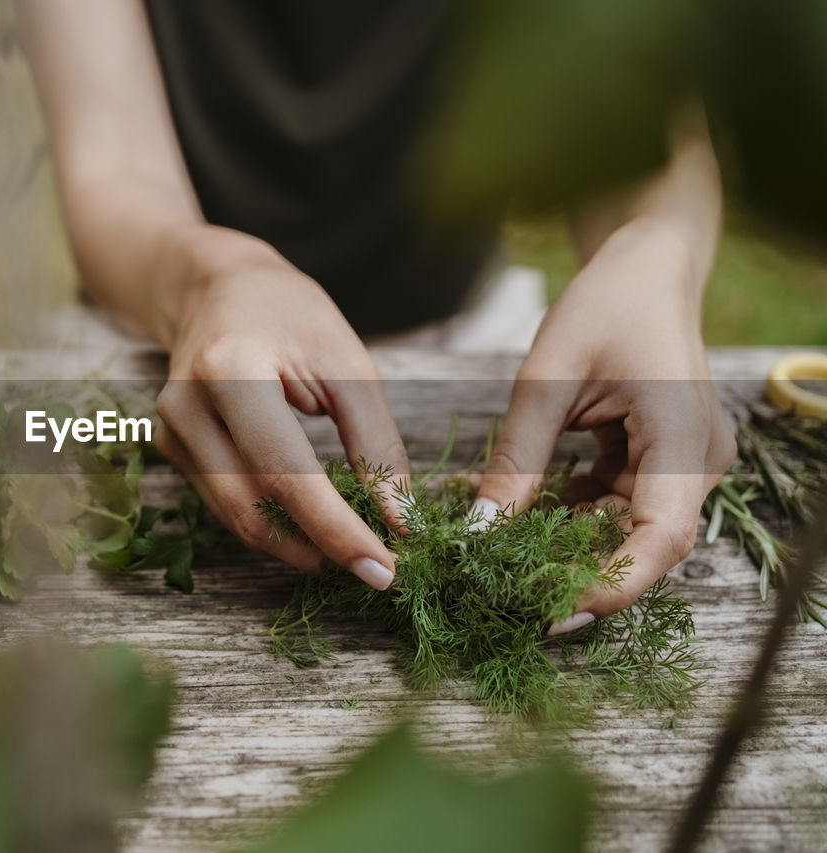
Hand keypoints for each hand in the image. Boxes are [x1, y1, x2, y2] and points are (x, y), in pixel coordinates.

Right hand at [154, 228, 407, 589]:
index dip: (337, 530)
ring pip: (238, 519)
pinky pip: (228, 505)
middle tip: (377, 567)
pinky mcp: (171, 449)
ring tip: (351, 546)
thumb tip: (399, 521)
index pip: (286, 474)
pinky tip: (312, 522)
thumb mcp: (349, 363)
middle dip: (319, 548)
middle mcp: (186, 408)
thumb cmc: (290, 315)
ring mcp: (170, 433)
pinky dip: (275, 523)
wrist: (216, 288)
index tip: (385, 569)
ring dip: (298, 545)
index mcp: (230, 372)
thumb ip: (376, 443)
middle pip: (254, 509)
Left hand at [474, 228, 735, 630]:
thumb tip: (479, 535)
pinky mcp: (666, 459)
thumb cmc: (603, 306)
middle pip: (646, 544)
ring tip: (514, 552)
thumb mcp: (546, 380)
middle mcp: (697, 460)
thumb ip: (517, 461)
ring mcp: (686, 462)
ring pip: (632, 528)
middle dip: (582, 571)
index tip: (551, 610)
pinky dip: (581, 514)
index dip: (611, 585)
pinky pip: (625, 504)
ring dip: (576, 543)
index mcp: (680, 438)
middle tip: (513, 590)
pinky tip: (540, 508)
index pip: (660, 539)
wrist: (645, 266)